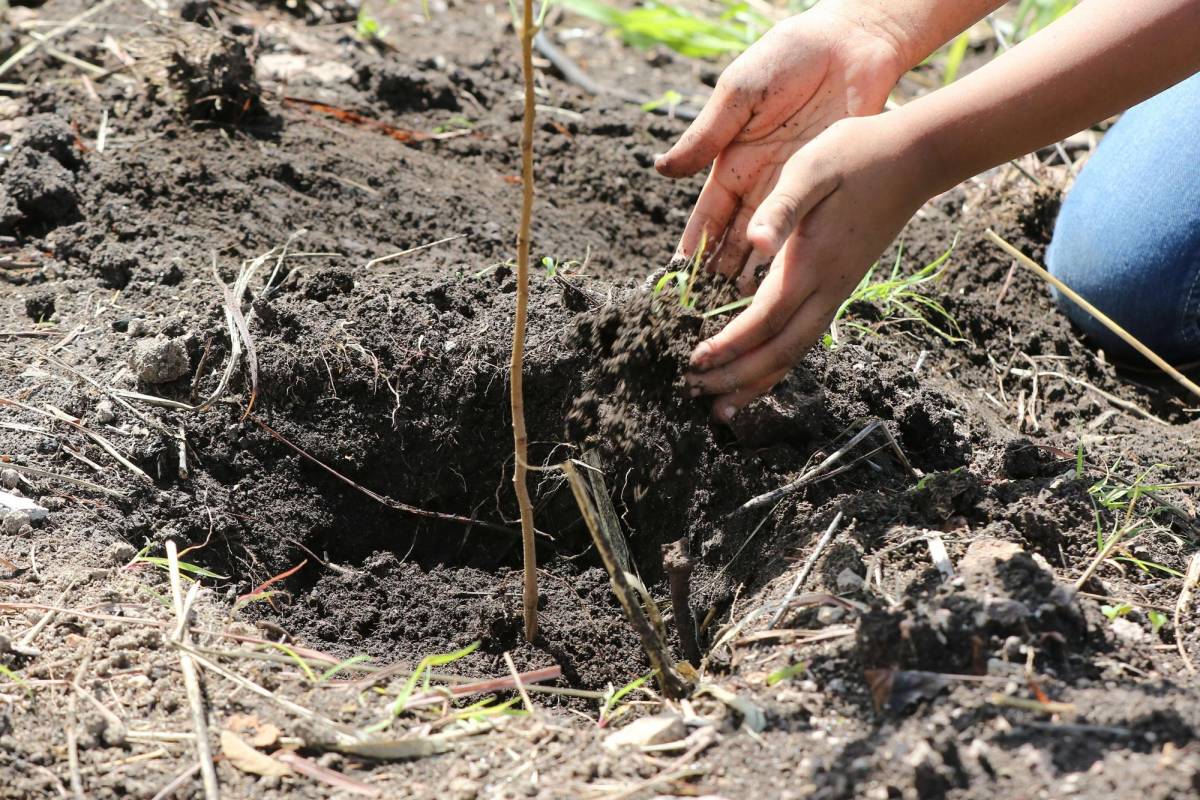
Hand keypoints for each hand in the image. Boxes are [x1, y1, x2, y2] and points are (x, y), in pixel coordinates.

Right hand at [655, 7, 906, 289]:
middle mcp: (759, 180)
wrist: (851, 42)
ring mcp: (793, 186)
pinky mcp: (826, 185)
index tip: (679, 276)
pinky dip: (794, 256)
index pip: (708, 213)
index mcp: (731, 159)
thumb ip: (706, 134)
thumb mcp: (738, 94)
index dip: (694, 243)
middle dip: (720, 271)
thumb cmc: (787, 57)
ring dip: (755, 272)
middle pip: (735, 236)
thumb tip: (662, 170)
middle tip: (708, 308)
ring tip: (743, 308)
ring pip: (768, 241)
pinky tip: (785, 282)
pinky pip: (806, 230)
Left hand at [684, 113, 934, 420]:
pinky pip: (804, 339)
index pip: (764, 320)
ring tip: (722, 408)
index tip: (694, 361)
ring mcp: (836, 292)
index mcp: (811, 264)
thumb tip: (756, 242)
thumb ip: (782, 208)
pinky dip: (777, 365)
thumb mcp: (812, 169)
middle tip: (695, 393)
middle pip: (778, 351)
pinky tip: (759, 375)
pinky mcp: (839, 288)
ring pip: (794, 353)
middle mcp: (825, 288)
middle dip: (736, 378)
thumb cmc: (856, 155)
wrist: (913, 159)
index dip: (729, 345)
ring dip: (756, 382)